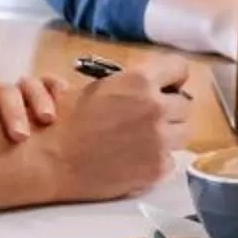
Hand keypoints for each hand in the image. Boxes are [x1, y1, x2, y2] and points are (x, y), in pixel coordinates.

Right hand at [46, 60, 192, 200]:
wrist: (53, 159)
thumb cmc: (68, 120)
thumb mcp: (101, 87)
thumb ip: (134, 85)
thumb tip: (156, 87)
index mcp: (140, 81)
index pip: (179, 69)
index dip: (173, 77)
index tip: (167, 86)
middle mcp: (156, 108)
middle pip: (184, 104)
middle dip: (170, 109)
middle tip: (149, 117)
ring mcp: (160, 140)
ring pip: (183, 132)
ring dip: (168, 133)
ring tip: (143, 138)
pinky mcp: (157, 168)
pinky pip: (171, 159)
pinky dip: (157, 159)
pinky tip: (135, 158)